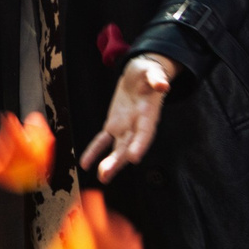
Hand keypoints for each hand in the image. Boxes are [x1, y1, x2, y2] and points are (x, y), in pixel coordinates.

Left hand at [81, 53, 176, 181]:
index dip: (139, 145)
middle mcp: (137, 125)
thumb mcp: (152, 72)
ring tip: (101, 176)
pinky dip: (94, 151)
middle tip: (106, 174)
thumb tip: (162, 85)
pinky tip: (85, 164)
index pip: (145, 132)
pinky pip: (103, 140)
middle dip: (118, 160)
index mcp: (149, 114)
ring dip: (108, 162)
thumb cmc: (149, 74)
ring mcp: (125, 127)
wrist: (141, 76)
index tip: (133, 158)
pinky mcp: (114, 125)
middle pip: (128, 145)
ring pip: (116, 147)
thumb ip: (156, 79)